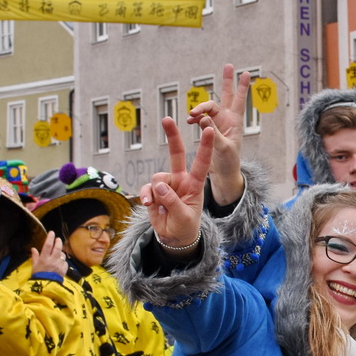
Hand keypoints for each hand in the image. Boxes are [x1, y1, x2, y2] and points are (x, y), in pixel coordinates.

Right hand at [29, 232, 68, 276]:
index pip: (47, 246)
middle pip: (57, 248)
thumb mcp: (34, 266)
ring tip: (58, 253)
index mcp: (44, 259)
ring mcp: (59, 265)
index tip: (51, 232)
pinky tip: (60, 263)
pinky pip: (65, 262)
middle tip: (58, 239)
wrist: (46, 287)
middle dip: (58, 242)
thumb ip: (35, 257)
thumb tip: (33, 249)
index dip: (50, 238)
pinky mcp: (64, 269)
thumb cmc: (38, 276)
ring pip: (62, 255)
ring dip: (61, 252)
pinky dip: (63, 261)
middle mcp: (52, 260)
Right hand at [140, 117, 214, 253]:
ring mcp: (166, 184)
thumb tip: (159, 185)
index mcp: (194, 184)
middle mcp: (180, 180)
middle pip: (176, 154)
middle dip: (172, 136)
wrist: (174, 237)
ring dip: (156, 193)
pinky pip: (146, 189)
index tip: (209, 129)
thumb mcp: (184, 216)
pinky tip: (149, 205)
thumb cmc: (185, 226)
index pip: (201, 162)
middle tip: (167, 118)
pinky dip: (146, 196)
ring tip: (161, 208)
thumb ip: (172, 201)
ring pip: (157, 178)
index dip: (205, 146)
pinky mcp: (153, 192)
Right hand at [188, 64, 252, 207]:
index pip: (239, 101)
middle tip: (230, 65)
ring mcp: (217, 123)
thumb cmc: (228, 162)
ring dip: (199, 108)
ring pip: (208, 108)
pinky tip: (189, 120)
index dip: (241, 87)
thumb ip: (213, 133)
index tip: (245, 73)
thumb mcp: (223, 148)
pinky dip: (194, 118)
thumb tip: (203, 118)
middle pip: (226, 96)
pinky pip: (200, 118)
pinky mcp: (208, 129)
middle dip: (227, 81)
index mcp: (235, 122)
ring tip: (191, 115)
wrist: (223, 174)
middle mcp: (227, 119)